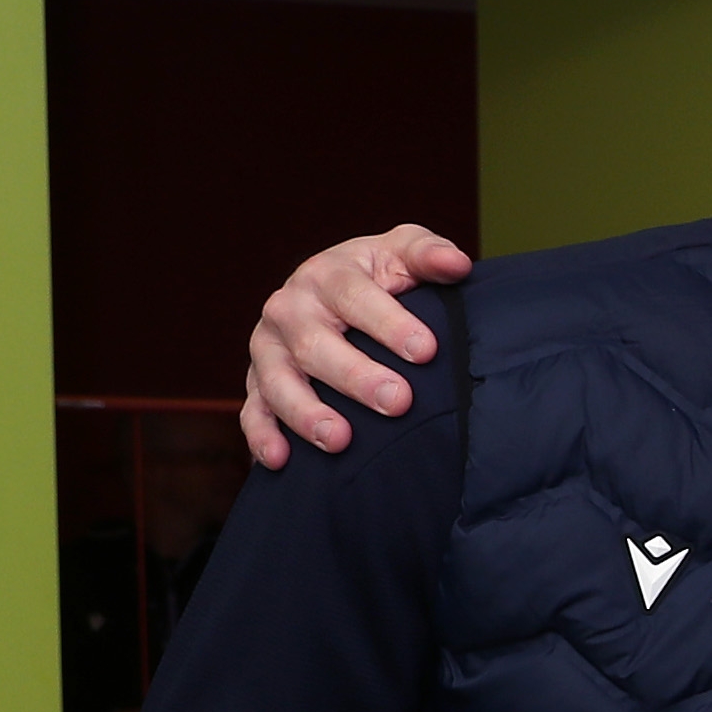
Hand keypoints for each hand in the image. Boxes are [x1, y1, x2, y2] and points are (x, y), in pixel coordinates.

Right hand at [238, 225, 465, 465]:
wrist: (333, 290)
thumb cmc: (378, 274)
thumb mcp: (401, 252)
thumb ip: (428, 254)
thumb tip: (458, 264)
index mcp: (326, 275)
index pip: (354, 297)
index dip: (389, 323)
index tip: (427, 351)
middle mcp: (289, 309)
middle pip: (315, 345)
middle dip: (356, 376)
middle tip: (398, 401)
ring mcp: (268, 348)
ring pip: (278, 381)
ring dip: (306, 413)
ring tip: (340, 440)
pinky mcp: (257, 382)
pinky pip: (253, 410)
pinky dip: (262, 435)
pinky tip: (280, 460)